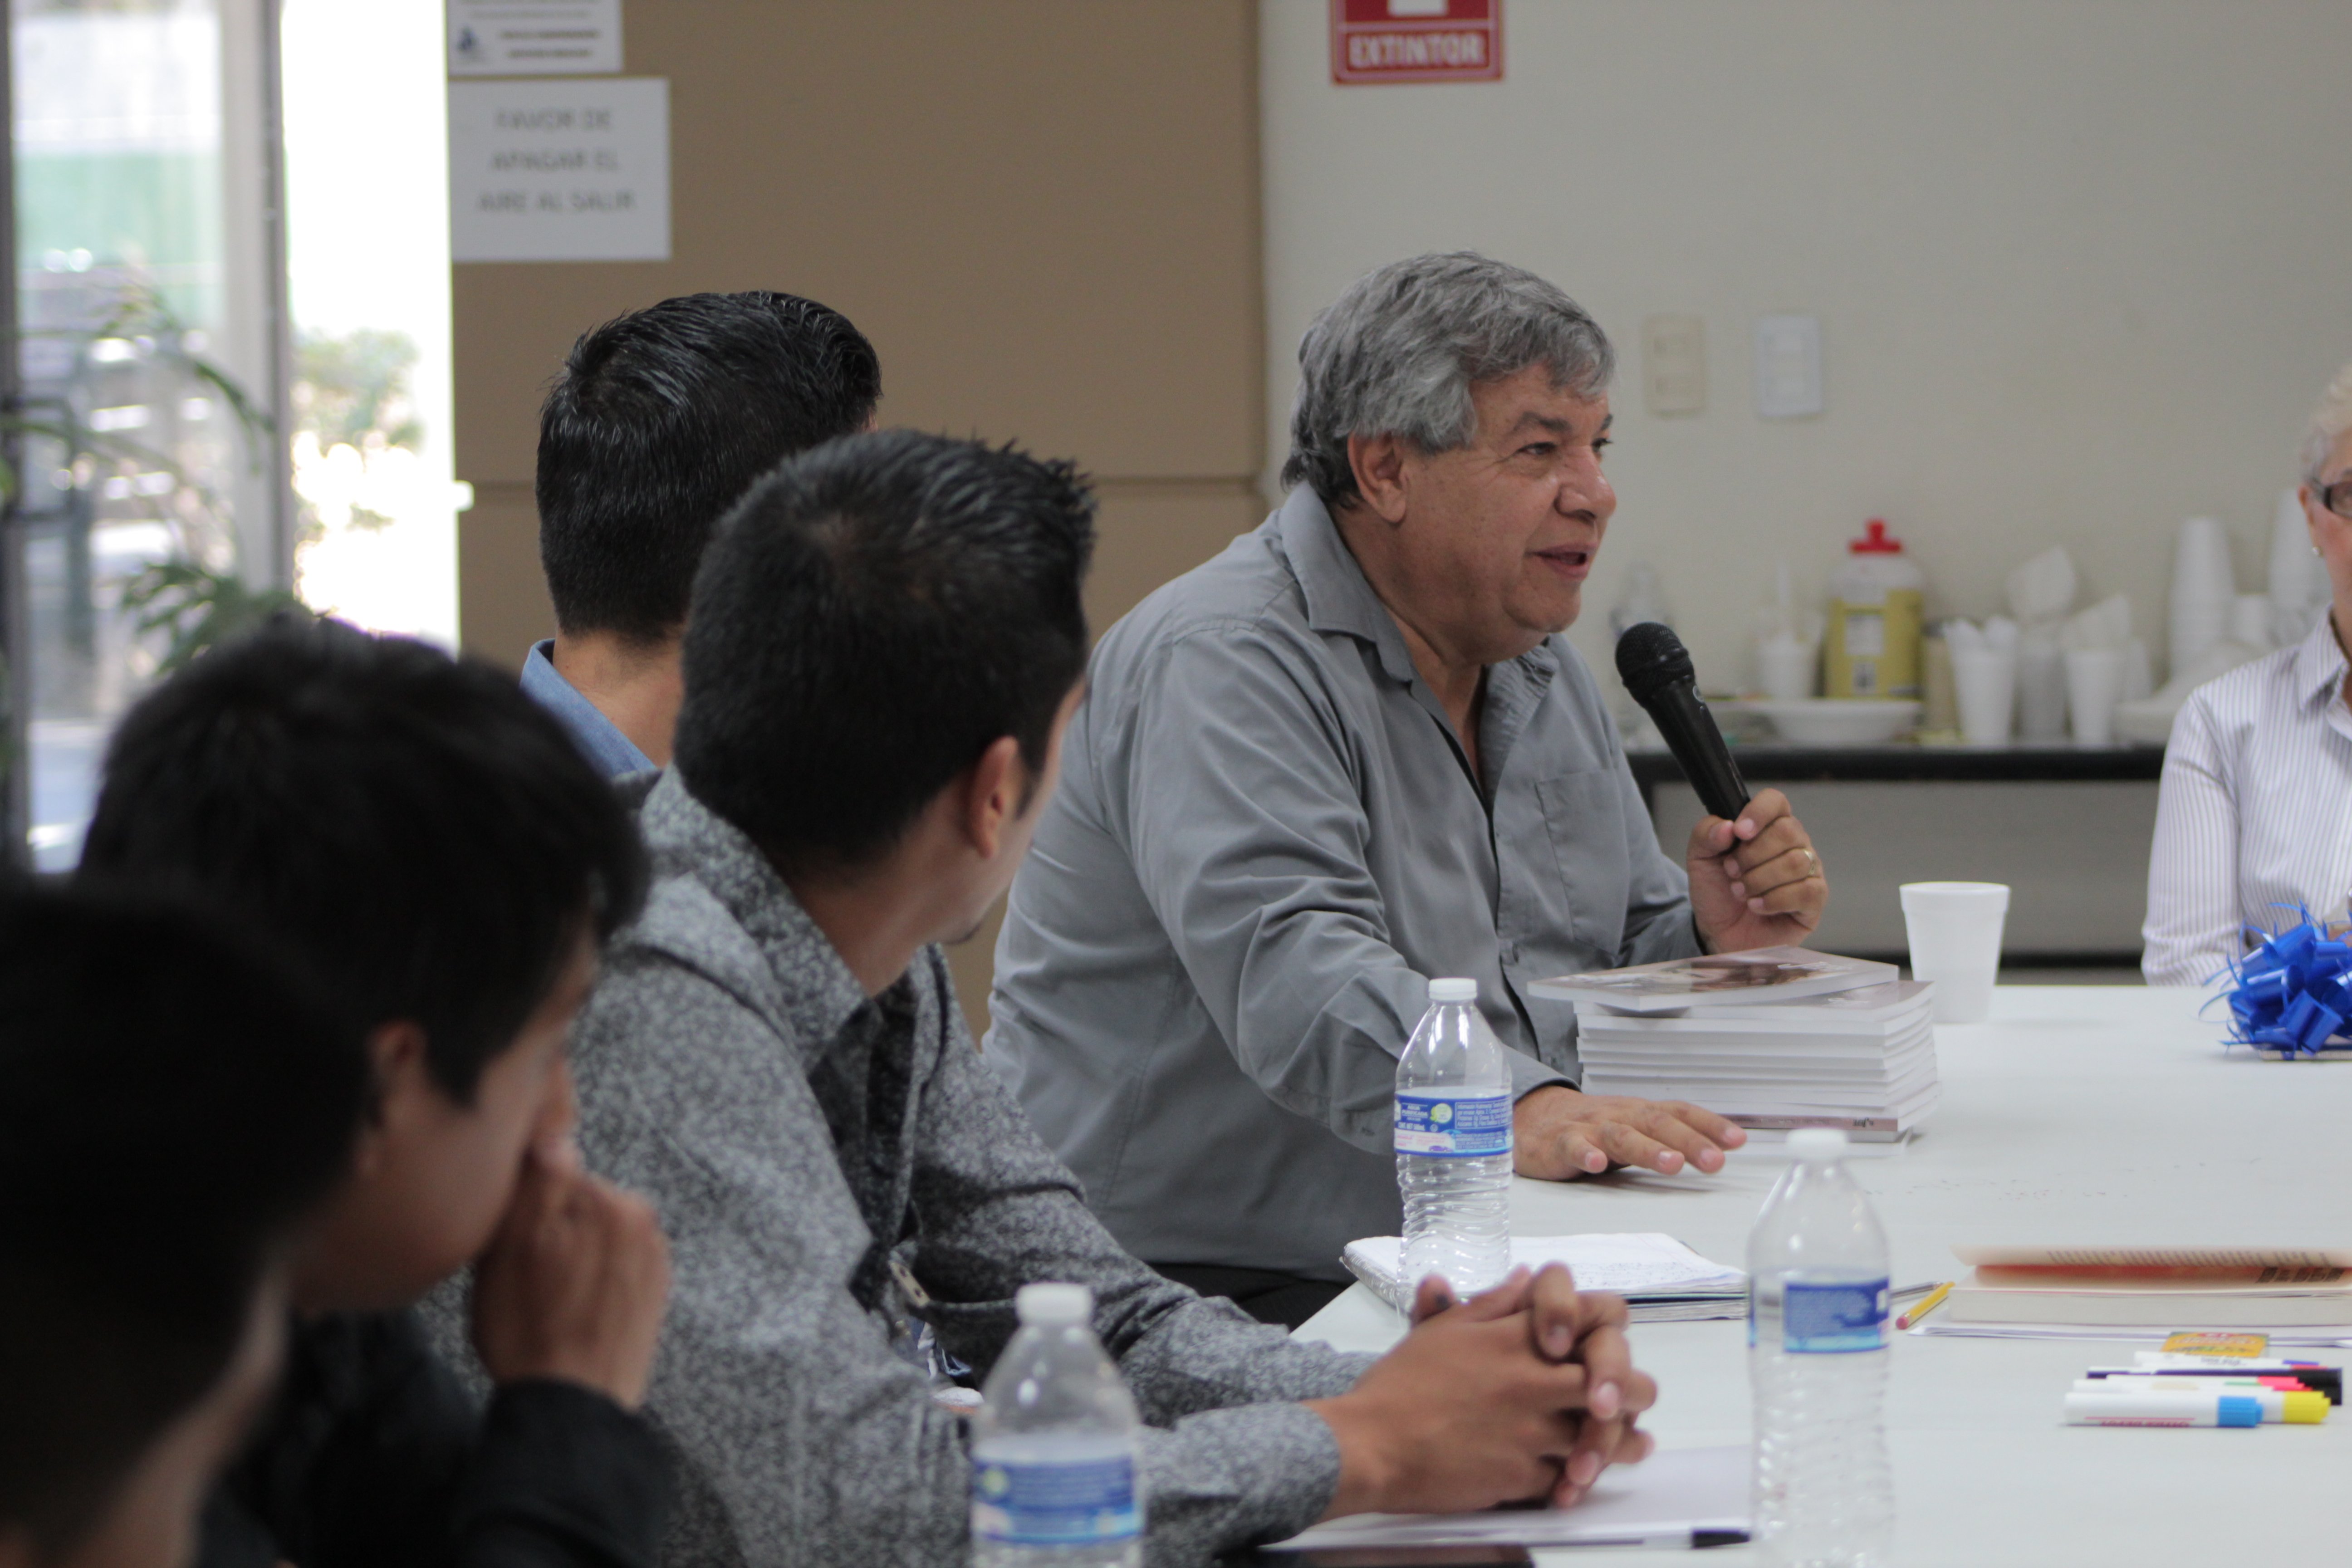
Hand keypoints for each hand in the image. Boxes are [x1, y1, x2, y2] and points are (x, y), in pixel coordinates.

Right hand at [471, 1130, 670, 1409]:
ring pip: (594, 1237)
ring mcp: (654, 1256)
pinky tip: (573, 1310)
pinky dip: (593, 1279)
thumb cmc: (530, 1332)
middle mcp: (642, 1220)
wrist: (574, 1407)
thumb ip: (538, 1182)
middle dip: (550, 1229)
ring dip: (572, 1256)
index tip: (509, 1241)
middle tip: (525, 1277)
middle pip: (578, 1205)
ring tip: (549, 1301)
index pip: (553, 1173)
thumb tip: (555, 1134)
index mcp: (610, 1201)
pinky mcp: (655, 1290)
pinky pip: (613, 1266)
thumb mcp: (509, 1250)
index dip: (522, 1206)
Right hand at [1307, 1269, 1656, 1518]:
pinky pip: (1568, 1478)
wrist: (1372, 1444)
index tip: (1604, 1344)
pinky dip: (1577, 1480)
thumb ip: (1492, 1303)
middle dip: (1633, 1392)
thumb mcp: (1443, 1330)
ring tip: (1634, 1447)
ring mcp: (1533, 1430)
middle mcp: (1534, 1379)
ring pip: (1603, 1437)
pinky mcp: (1524, 1475)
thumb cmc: (1400, 1385)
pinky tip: (1581, 1481)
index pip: (1591, 1317)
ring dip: (1620, 1444)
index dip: (1608, 1330)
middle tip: (1632, 1401)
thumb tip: (1526, 1276)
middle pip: (1618, 1383)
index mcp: (1515, 1337)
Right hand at [1512, 1084, 1744, 1177]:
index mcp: (1639, 1113)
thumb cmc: (1591, 1127)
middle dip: (1688, 1141)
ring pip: (1621, 1135)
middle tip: (1714, 1161)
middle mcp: (1619, 1116)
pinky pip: (1573, 1145)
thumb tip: (1718, 1150)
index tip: (1737, 1141)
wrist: (1532, 1119)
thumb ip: (1668, 1138)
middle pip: (1656, 1123)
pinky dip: (1585, 1152)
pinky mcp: (1559, 1142)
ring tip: (1671, 1164)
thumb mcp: (1633, 1129)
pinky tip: (1597, 1163)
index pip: (1679, 1112)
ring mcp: (1589, 1128)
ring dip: (1647, 1149)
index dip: (1708, 1125)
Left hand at [1685, 787, 1824, 950]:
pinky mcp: (1815, 899)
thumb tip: (1727, 827)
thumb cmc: (1716, 891)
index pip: (1775, 802)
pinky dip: (1774, 900)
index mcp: (1767, 826)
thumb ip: (1706, 835)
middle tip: (1732, 872)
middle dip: (1752, 855)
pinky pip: (1806, 891)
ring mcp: (1808, 870)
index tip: (1739, 832)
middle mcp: (1793, 844)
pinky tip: (1757, 905)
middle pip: (1787, 831)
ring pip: (1796, 862)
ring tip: (1740, 891)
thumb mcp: (1699, 859)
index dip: (1758, 812)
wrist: (1719, 931)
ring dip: (1759, 880)